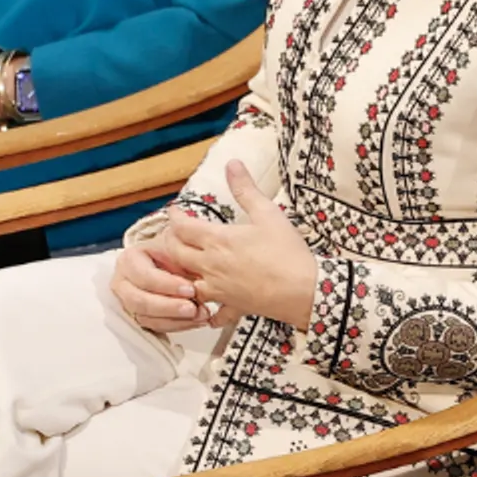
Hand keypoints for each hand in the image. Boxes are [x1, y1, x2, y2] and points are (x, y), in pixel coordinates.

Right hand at [111, 238, 206, 334]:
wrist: (174, 267)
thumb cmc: (174, 256)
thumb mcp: (180, 250)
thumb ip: (186, 261)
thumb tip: (199, 277)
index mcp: (130, 260)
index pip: (142, 275)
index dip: (166, 284)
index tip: (190, 290)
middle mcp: (123, 283)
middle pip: (138, 301)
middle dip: (169, 307)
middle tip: (193, 309)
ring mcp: (129, 302)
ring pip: (145, 317)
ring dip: (175, 320)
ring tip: (199, 316)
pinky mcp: (140, 317)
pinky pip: (155, 327)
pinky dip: (177, 326)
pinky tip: (195, 321)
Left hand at [154, 160, 322, 329]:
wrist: (306, 291)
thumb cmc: (288, 253)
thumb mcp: (268, 213)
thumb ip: (246, 189)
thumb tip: (232, 164)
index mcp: (218, 241)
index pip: (182, 227)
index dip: (175, 217)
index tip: (175, 212)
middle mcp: (211, 266)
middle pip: (176, 253)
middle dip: (170, 242)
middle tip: (173, 235)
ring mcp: (219, 289)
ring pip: (186, 283)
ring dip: (180, 274)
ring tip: (183, 266)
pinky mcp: (232, 306)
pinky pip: (213, 312)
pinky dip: (207, 310)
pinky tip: (207, 310)